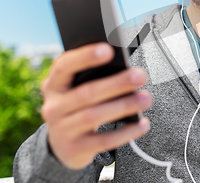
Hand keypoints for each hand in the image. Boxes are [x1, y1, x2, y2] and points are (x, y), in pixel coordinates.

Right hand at [40, 42, 152, 168]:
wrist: (64, 145)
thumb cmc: (78, 106)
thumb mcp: (77, 89)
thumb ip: (93, 75)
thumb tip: (124, 66)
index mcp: (53, 84)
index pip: (64, 66)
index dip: (85, 56)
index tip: (108, 49)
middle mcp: (53, 107)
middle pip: (86, 92)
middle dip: (116, 83)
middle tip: (140, 75)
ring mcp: (61, 130)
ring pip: (95, 116)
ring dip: (124, 106)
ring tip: (146, 98)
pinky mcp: (74, 149)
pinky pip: (104, 141)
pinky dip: (126, 132)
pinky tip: (142, 124)